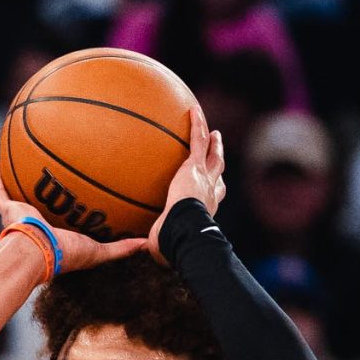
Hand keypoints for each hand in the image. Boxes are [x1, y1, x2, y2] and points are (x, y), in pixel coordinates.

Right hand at [0, 162, 146, 274]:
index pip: (64, 217)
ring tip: (22, 160)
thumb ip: (121, 248)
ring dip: (20, 179)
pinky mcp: (9, 210)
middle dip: (45, 189)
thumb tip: (147, 244)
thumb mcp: (99, 251)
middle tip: (52, 173)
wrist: (36, 253)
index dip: (70, 208)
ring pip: (18, 194)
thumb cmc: (65, 255)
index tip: (79, 194)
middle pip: (41, 202)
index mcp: (58, 233)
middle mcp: (39, 223)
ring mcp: (22, 215)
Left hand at [146, 109, 226, 255]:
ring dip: (213, 141)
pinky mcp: (195, 165)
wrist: (184, 228)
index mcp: (204, 209)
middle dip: (218, 159)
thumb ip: (153, 242)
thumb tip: (141, 250)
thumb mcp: (162, 243)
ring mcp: (205, 177)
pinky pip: (197, 139)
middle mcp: (210, 192)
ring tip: (212, 131)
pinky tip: (193, 109)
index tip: (212, 186)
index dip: (214, 189)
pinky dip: (197, 124)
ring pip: (213, 154)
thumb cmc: (174, 242)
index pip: (212, 197)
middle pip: (218, 172)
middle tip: (218, 148)